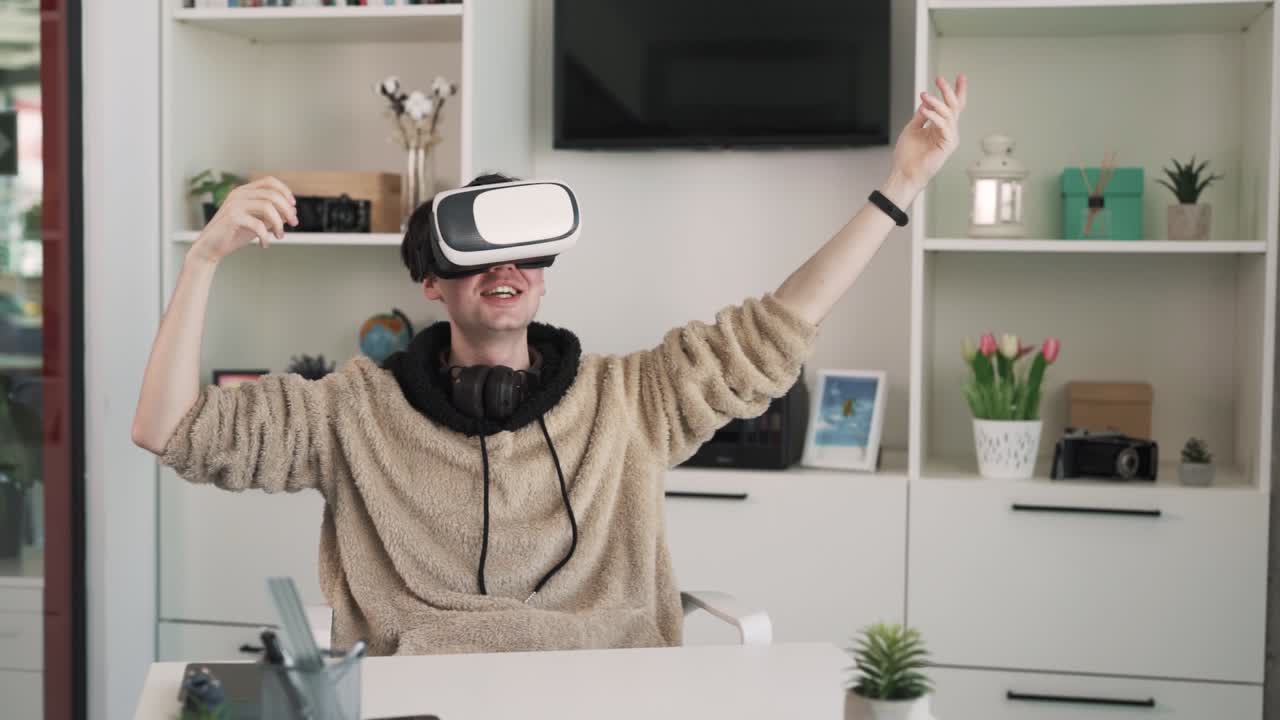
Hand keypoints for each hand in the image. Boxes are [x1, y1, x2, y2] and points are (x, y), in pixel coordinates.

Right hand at [190, 176, 296, 263]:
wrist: (210, 247)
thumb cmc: (235, 234)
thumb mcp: (258, 222)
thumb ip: (273, 216)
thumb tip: (293, 211)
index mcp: (244, 191)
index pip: (269, 181)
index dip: (285, 191)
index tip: (294, 207)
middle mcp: (238, 194)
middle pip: (272, 194)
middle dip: (287, 210)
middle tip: (294, 224)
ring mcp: (234, 204)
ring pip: (267, 207)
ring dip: (279, 224)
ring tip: (280, 236)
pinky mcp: (232, 218)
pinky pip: (258, 225)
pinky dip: (265, 236)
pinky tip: (265, 245)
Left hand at [888, 73, 967, 199]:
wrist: (905, 172)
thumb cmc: (907, 155)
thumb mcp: (913, 128)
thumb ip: (922, 115)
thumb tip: (926, 101)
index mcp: (940, 127)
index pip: (952, 106)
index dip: (957, 91)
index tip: (960, 76)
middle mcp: (947, 131)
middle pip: (954, 106)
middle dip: (948, 91)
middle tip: (939, 79)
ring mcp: (949, 137)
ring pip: (949, 113)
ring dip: (936, 102)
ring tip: (924, 95)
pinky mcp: (948, 144)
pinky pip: (944, 125)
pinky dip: (934, 116)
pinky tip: (925, 110)